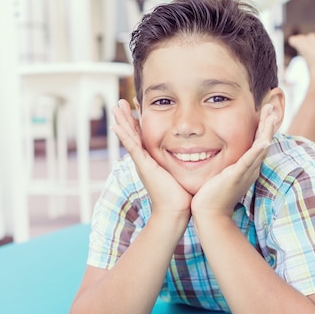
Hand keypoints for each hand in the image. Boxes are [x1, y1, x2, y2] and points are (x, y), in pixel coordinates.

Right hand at [110, 100, 192, 216]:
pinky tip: (116, 126)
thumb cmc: (182, 195)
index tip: (136, 106)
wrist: (176, 211)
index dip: (139, 121)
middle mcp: (145, 159)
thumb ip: (187, 162)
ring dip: (122, 121)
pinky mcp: (144, 166)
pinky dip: (124, 136)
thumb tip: (199, 155)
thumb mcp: (182, 172)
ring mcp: (143, 162)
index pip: (144, 135)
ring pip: (130, 137)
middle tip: (119, 102)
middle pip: (133, 133)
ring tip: (115, 106)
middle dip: (126, 117)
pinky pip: (132, 147)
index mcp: (153, 159)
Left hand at [191, 103, 276, 219]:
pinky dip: (258, 151)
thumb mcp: (220, 173)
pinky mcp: (237, 176)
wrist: (210, 214)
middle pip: (263, 141)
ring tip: (272, 115)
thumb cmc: (211, 195)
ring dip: (267, 131)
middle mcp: (250, 168)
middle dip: (268, 123)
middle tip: (272, 106)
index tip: (265, 111)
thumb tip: (215, 150)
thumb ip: (223, 162)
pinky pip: (249, 161)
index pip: (257, 142)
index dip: (263, 126)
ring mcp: (245, 172)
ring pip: (260, 147)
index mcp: (247, 166)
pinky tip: (264, 142)